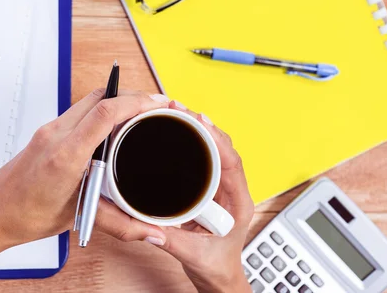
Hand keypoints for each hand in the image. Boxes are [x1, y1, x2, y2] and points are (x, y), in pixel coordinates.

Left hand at [0, 89, 171, 256]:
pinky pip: (78, 111)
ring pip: (88, 101)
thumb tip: (151, 232)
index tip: (157, 104)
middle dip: (132, 95)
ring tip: (139, 112)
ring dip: (116, 101)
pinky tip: (113, 125)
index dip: (135, 103)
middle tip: (156, 105)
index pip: (104, 113)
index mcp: (65, 156)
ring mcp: (49, 130)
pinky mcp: (46, 132)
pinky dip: (100, 111)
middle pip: (99, 96)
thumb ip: (121, 223)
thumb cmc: (26, 216)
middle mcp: (55, 136)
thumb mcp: (80, 218)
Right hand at [95, 100, 253, 292]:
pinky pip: (203, 160)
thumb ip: (172, 241)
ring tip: (177, 115)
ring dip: (198, 132)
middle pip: (222, 149)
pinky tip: (178, 134)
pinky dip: (192, 144)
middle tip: (180, 110)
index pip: (232, 162)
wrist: (220, 278)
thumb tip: (148, 225)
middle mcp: (232, 191)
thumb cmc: (216, 266)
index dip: (216, 140)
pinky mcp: (209, 189)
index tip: (198, 122)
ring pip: (214, 151)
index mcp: (238, 203)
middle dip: (203, 127)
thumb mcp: (193, 255)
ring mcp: (221, 189)